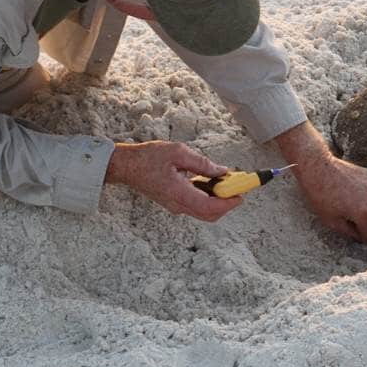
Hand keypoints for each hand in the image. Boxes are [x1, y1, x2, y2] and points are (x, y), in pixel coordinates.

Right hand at [106, 141, 243, 221]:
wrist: (126, 166)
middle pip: (210, 214)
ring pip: (204, 212)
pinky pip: (196, 205)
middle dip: (227, 203)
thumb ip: (202, 163)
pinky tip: (212, 182)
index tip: (240, 194)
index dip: (228, 203)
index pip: (209, 207)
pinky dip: (209, 198)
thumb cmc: (148, 157)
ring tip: (226, 182)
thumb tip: (222, 171)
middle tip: (237, 187)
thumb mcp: (178, 152)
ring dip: (219, 201)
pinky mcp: (174, 202)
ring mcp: (175, 205)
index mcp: (178, 193)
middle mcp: (177, 204)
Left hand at [275, 121, 366, 241]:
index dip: (361, 238)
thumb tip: (357, 236)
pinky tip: (347, 189)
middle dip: (361, 219)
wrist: (317, 168)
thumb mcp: (331, 221)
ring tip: (344, 200)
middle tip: (343, 215)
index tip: (355, 236)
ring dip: (362, 205)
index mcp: (365, 213)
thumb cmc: (321, 194)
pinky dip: (361, 192)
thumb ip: (348, 232)